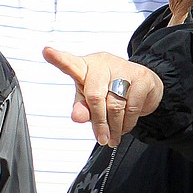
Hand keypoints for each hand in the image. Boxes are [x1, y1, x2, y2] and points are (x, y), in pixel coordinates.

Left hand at [44, 47, 163, 147]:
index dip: (58, 59)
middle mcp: (103, 64)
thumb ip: (82, 108)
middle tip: (102, 139)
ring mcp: (123, 69)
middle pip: (94, 96)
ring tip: (112, 138)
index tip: (46, 52)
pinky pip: (131, 108)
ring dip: (114, 128)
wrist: (145, 86)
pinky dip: (127, 124)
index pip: (70, 64)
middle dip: (98, 122)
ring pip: (114, 105)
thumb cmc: (110, 92)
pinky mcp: (141, 78)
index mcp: (85, 67)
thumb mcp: (90, 100)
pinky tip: (124, 128)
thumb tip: (77, 118)